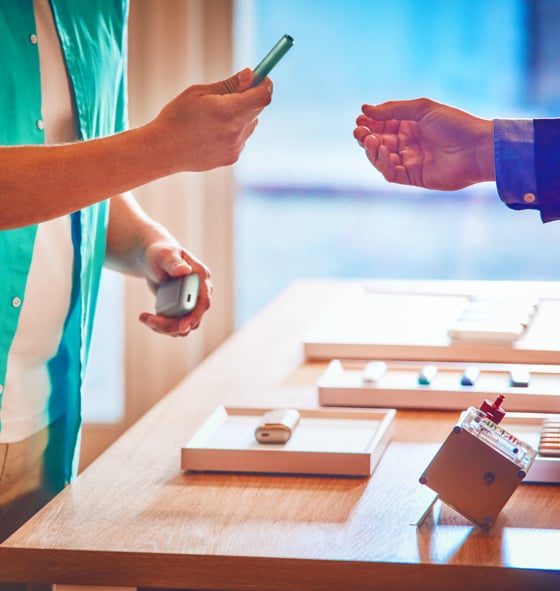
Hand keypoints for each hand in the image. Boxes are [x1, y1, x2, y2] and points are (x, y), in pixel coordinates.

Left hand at [138, 241, 212, 336]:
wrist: (155, 261)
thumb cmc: (160, 254)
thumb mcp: (165, 255)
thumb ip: (174, 263)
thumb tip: (185, 270)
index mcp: (201, 277)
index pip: (203, 302)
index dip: (195, 316)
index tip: (182, 327)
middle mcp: (200, 292)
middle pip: (193, 319)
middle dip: (172, 325)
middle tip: (149, 320)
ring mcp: (192, 302)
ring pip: (184, 326)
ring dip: (165, 328)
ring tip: (145, 318)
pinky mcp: (183, 310)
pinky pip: (176, 326)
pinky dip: (162, 326)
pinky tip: (148, 318)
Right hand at [150, 68, 272, 172]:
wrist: (163, 150)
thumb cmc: (177, 117)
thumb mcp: (199, 93)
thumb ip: (229, 85)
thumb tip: (251, 74)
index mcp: (227, 112)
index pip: (262, 97)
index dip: (265, 84)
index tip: (261, 77)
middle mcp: (235, 132)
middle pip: (258, 109)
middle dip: (252, 96)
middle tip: (237, 88)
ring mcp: (235, 147)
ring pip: (250, 124)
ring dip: (242, 114)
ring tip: (214, 116)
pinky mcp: (232, 158)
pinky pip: (241, 138)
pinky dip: (234, 130)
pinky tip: (211, 131)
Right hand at [353, 98, 494, 189]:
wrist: (477, 148)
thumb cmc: (455, 124)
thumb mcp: (422, 109)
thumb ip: (392, 110)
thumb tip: (364, 109)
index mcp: (410, 126)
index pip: (382, 125)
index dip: (369, 122)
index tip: (360, 118)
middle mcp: (407, 144)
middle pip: (378, 142)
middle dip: (366, 137)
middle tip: (359, 131)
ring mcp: (410, 161)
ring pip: (381, 159)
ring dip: (372, 150)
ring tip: (370, 140)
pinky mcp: (413, 177)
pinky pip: (391, 173)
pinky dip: (383, 164)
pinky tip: (382, 152)